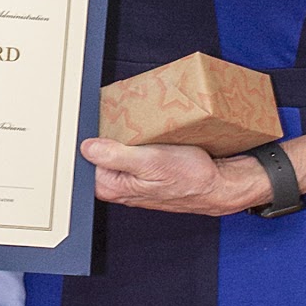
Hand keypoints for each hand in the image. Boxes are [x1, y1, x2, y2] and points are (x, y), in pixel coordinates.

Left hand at [81, 137, 270, 217]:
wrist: (219, 184)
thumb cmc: (190, 177)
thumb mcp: (150, 162)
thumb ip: (115, 156)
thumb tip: (87, 148)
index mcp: (113, 186)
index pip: (85, 158)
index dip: (91, 136)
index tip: (97, 121)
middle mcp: (119, 185)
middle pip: (99, 153)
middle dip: (107, 134)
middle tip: (120, 119)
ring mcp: (132, 178)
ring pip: (117, 149)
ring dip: (125, 134)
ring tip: (136, 124)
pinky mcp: (145, 171)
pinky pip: (133, 150)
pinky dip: (138, 139)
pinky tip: (147, 132)